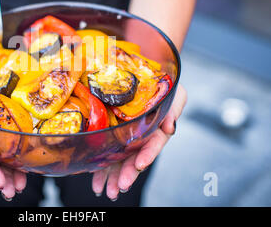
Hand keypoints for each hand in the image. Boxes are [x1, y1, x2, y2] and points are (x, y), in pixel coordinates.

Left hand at [91, 85, 186, 200]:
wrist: (142, 79)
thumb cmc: (161, 87)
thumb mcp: (173, 93)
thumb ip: (174, 108)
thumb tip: (170, 127)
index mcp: (157, 129)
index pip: (154, 144)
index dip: (147, 155)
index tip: (140, 164)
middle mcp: (142, 138)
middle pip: (136, 158)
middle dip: (129, 174)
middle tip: (121, 186)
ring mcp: (127, 140)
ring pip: (121, 162)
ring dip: (115, 177)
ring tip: (108, 191)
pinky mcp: (113, 139)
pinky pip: (108, 155)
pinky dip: (102, 170)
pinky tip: (96, 182)